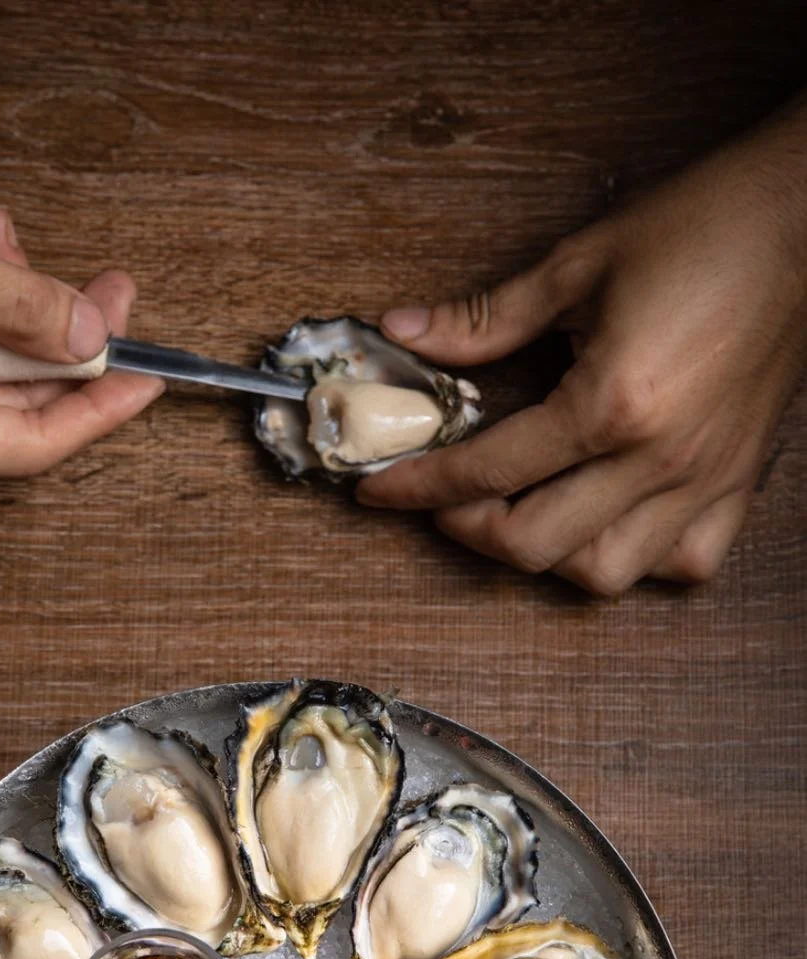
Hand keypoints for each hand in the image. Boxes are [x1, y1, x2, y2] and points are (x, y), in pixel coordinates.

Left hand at [357, 96, 806, 595]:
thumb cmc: (706, 226)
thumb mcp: (578, 262)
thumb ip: (484, 317)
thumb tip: (403, 333)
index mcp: (613, 402)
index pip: (487, 470)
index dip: (417, 485)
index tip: (379, 487)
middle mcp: (660, 459)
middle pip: (534, 545)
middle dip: (466, 529)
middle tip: (441, 498)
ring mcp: (704, 480)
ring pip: (605, 573)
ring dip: (545, 555)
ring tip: (518, 510)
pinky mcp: (739, 482)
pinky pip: (684, 563)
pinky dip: (635, 560)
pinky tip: (605, 522)